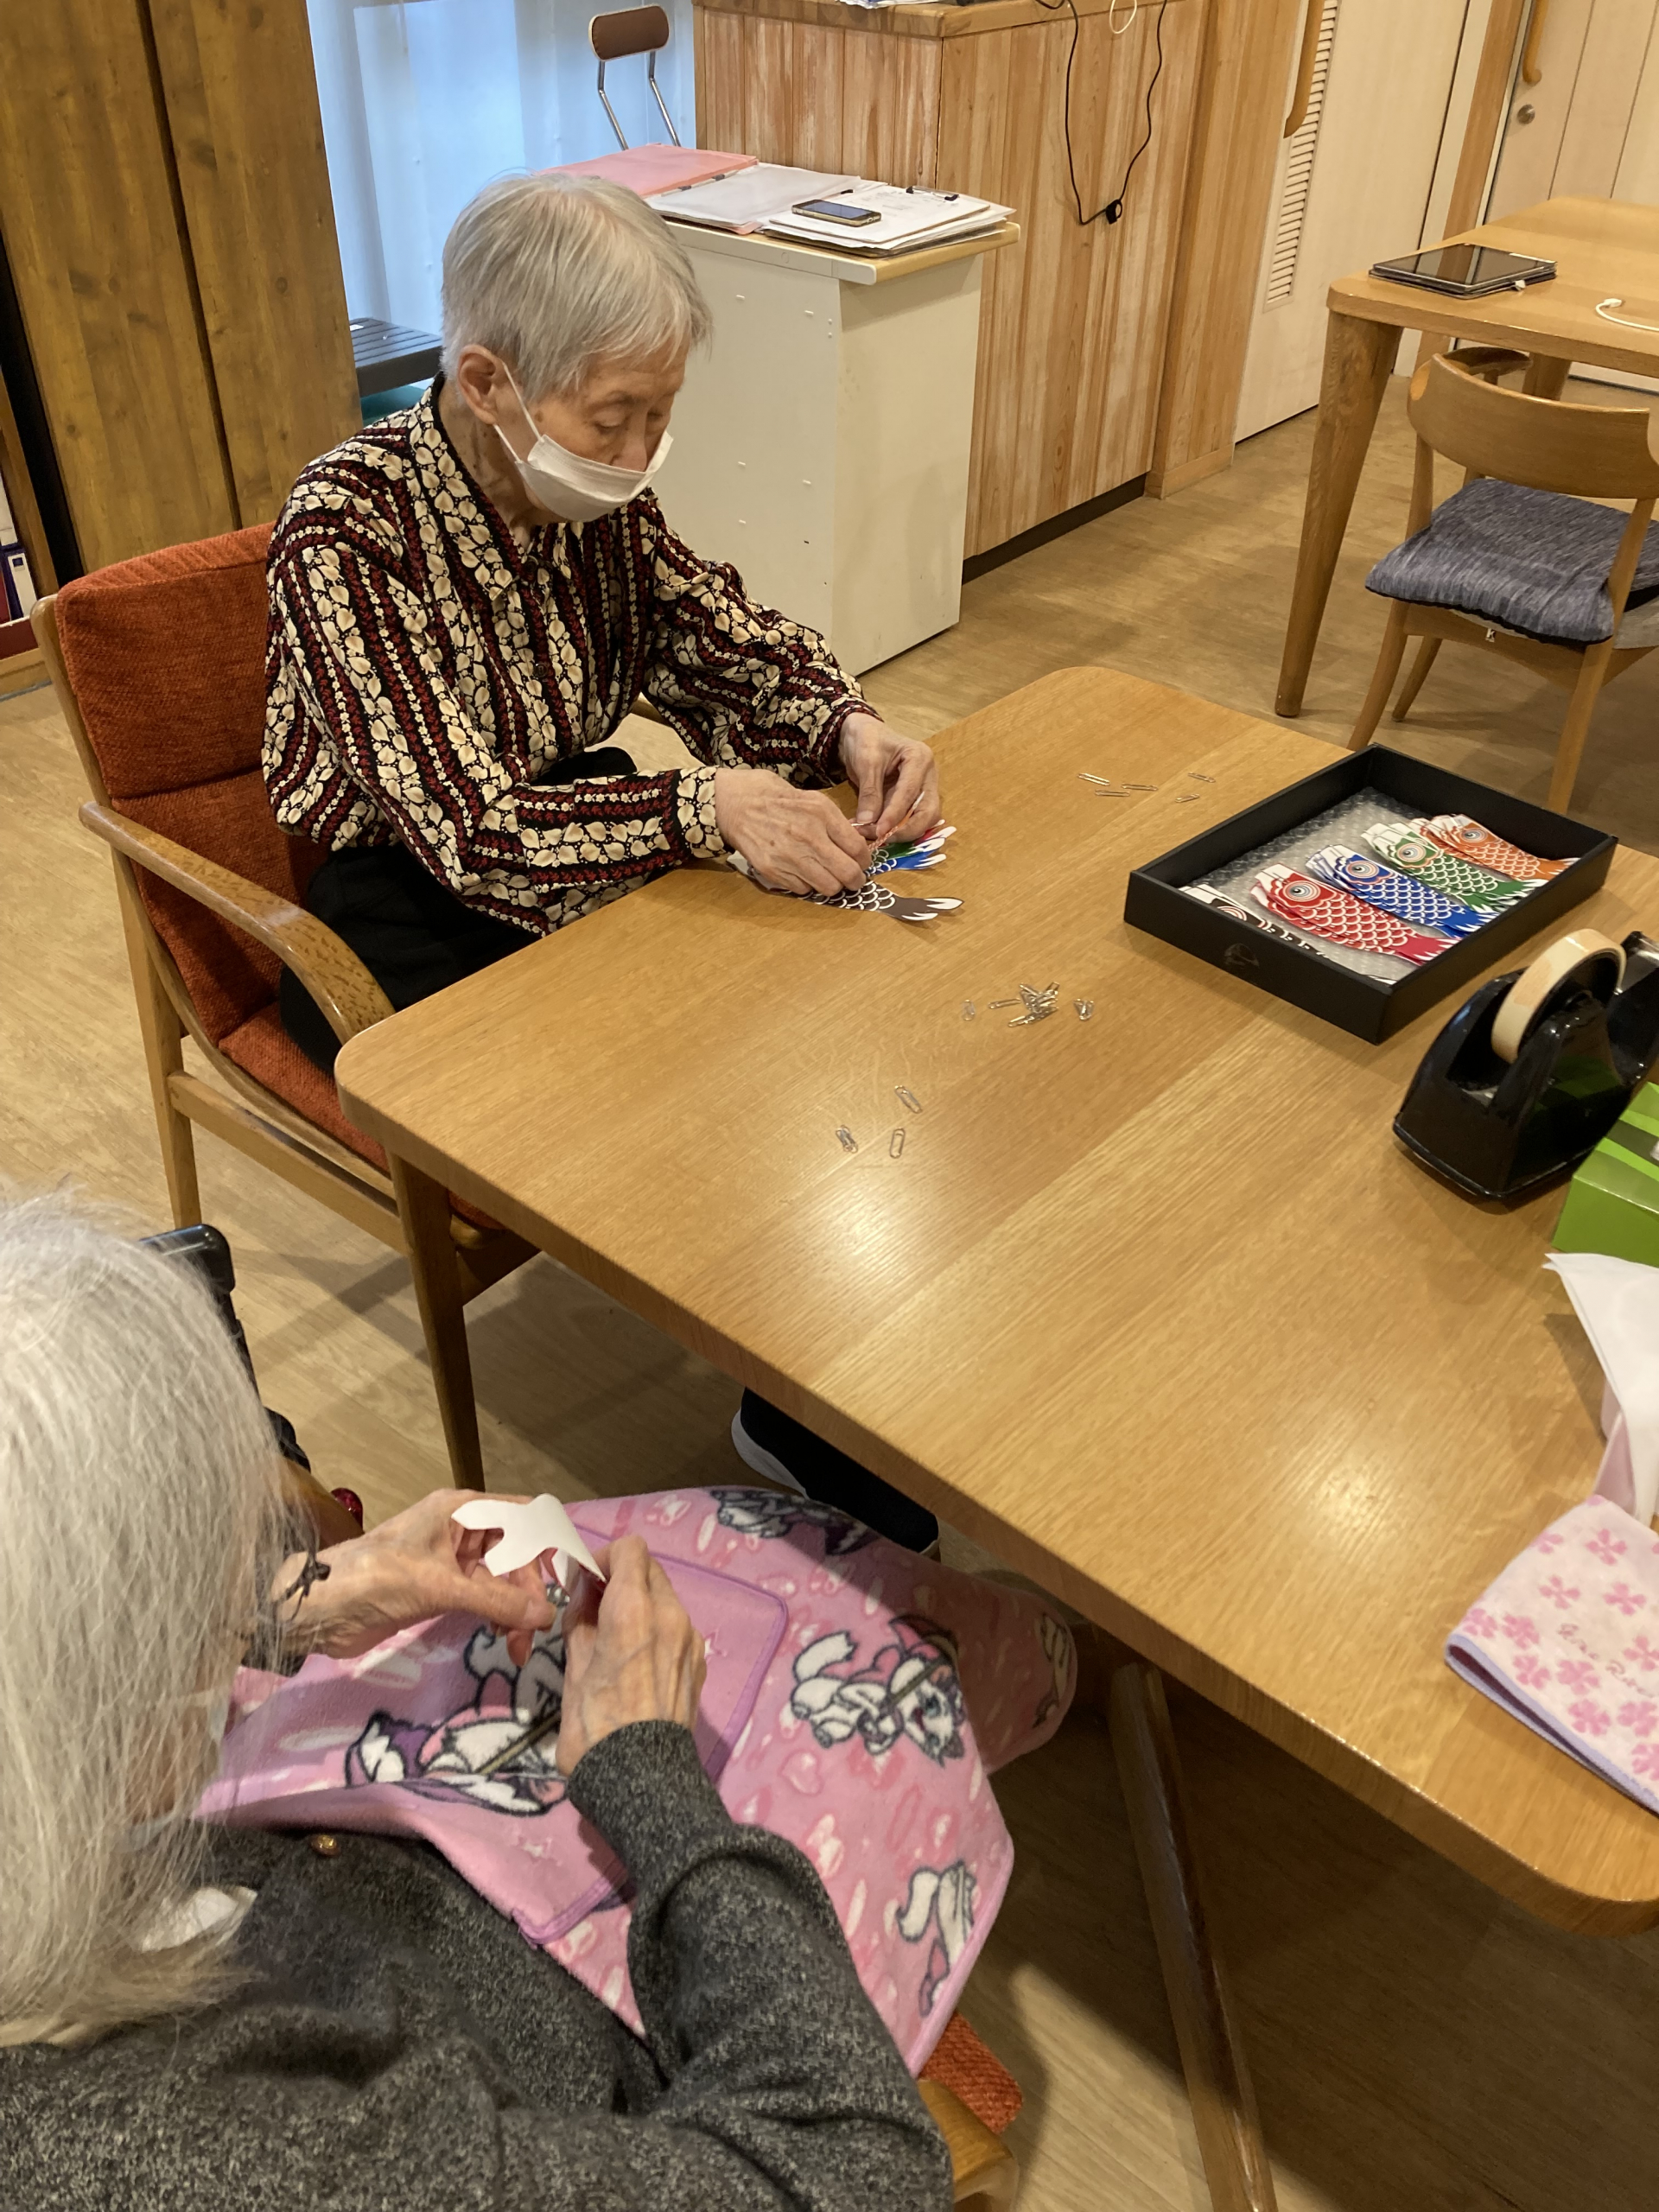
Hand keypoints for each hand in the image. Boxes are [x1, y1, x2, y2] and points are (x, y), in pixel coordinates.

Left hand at [279, 1490, 557, 1662]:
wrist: (319, 1610)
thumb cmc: (376, 1579)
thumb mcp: (439, 1587)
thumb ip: (495, 1601)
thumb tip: (546, 1617)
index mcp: (462, 1509)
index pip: (525, 1514)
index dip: (551, 1541)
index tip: (570, 1578)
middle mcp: (462, 1528)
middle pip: (517, 1553)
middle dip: (528, 1592)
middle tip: (531, 1634)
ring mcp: (452, 1559)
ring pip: (502, 1579)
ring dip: (514, 1610)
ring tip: (514, 1648)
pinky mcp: (441, 1587)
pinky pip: (484, 1596)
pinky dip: (496, 1616)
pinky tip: (499, 1638)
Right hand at [555, 1535, 705, 1774]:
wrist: (642, 1783)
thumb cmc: (594, 1727)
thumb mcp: (573, 1668)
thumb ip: (580, 1618)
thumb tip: (584, 1589)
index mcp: (634, 1611)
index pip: (630, 1549)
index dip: (604, 1558)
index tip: (585, 1581)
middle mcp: (671, 1616)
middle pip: (650, 1570)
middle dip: (622, 1579)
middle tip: (594, 1608)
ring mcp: (691, 1640)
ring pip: (665, 1598)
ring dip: (640, 1603)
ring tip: (614, 1639)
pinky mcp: (700, 1663)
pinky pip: (677, 1627)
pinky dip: (656, 1628)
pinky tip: (637, 1662)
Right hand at [714, 767, 869, 895]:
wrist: (737, 804)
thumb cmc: (776, 798)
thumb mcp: (812, 799)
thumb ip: (836, 822)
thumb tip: (857, 843)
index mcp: (822, 814)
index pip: (858, 849)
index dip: (864, 861)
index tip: (862, 863)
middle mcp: (810, 836)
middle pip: (848, 874)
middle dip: (855, 880)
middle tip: (852, 879)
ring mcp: (791, 856)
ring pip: (829, 887)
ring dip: (832, 885)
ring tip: (826, 876)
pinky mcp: (774, 870)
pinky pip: (803, 890)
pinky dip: (806, 884)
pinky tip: (801, 871)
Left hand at [839, 713, 940, 845]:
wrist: (862, 735)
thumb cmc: (866, 740)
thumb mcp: (866, 761)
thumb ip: (869, 792)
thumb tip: (867, 822)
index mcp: (920, 758)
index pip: (911, 792)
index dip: (895, 815)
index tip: (879, 831)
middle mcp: (928, 776)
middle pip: (928, 812)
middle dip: (906, 829)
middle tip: (881, 838)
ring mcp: (924, 789)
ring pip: (924, 820)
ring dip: (902, 833)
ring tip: (875, 836)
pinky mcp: (915, 801)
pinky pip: (912, 820)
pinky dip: (897, 830)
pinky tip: (878, 833)